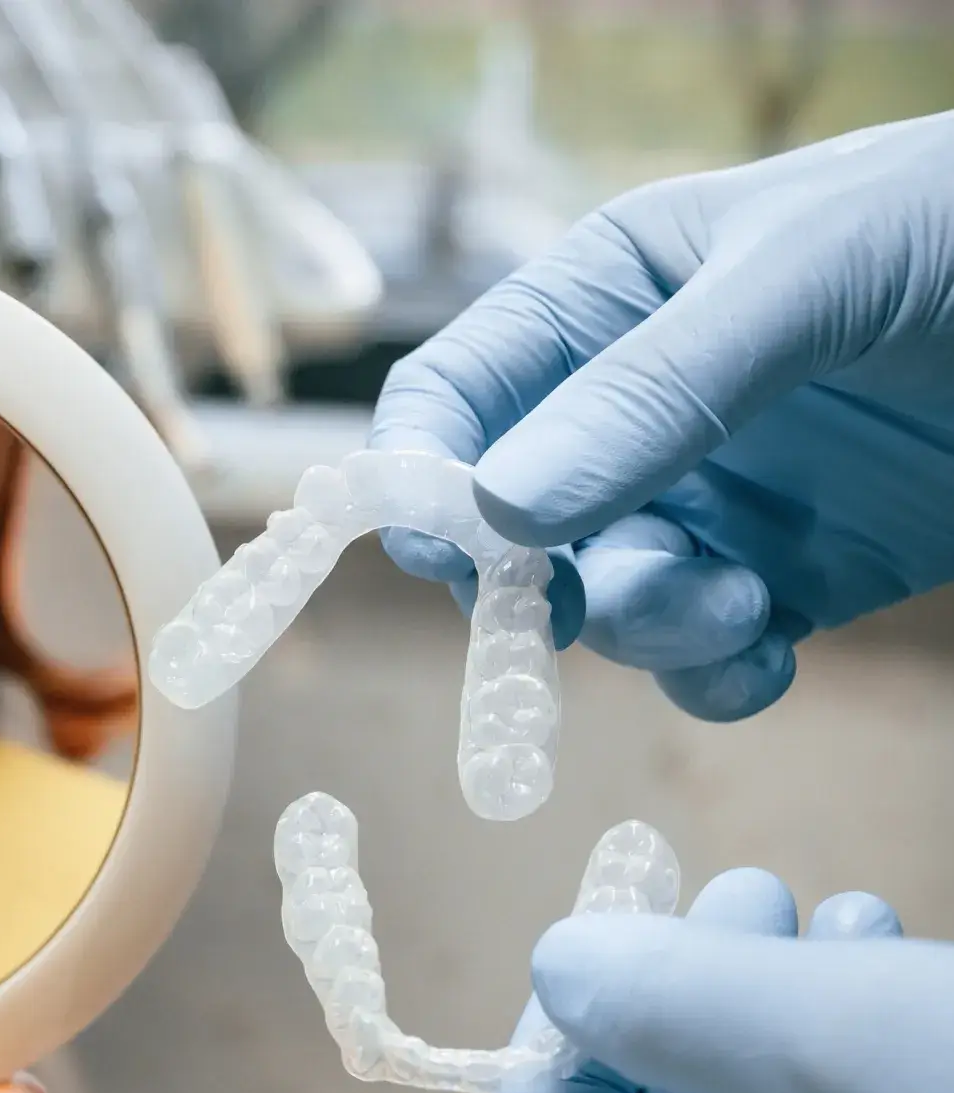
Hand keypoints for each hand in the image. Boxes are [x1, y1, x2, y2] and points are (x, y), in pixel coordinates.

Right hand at [373, 111, 953, 720]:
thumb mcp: (805, 277)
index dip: (426, 479)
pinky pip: (698, 656)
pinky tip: (765, 657)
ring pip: (605, 606)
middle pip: (513, 529)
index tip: (450, 554)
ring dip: (649, 630)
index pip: (457, 397)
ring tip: (738, 609)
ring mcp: (704, 499)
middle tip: (574, 614)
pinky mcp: (778, 576)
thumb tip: (502, 510)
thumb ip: (653, 389)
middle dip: (540, 584)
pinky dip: (714, 676)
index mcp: (608, 302)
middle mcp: (634, 410)